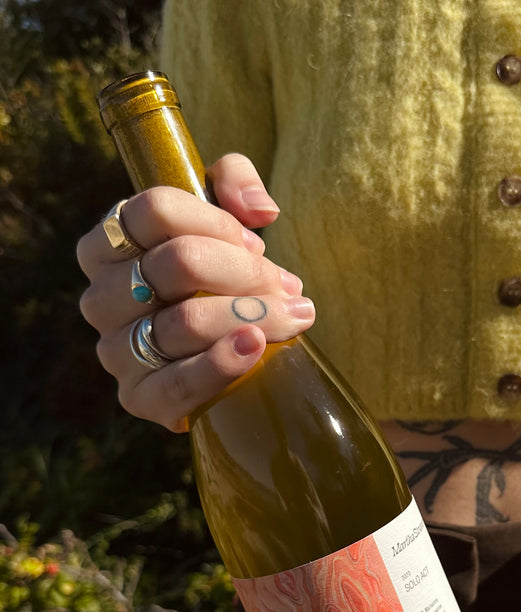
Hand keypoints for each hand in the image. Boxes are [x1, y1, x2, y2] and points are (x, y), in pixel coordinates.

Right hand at [77, 154, 314, 431]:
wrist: (223, 363)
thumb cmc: (219, 281)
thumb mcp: (224, 216)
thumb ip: (233, 180)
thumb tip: (259, 209)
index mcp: (109, 245)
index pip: (156, 210)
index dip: (217, 222)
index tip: (255, 243)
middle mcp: (102, 297)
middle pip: (178, 263)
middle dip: (247, 272)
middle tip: (288, 288)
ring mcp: (116, 350)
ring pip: (186, 321)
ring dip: (253, 315)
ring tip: (294, 318)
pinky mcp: (139, 398)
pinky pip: (178, 382)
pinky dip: (223, 363)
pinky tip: (257, 347)